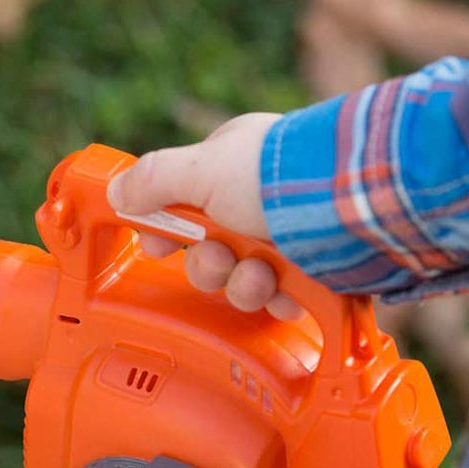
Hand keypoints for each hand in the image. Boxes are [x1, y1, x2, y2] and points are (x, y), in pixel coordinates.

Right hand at [106, 113, 301, 318]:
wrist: (352, 206)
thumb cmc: (275, 178)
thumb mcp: (199, 169)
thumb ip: (151, 180)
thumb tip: (116, 192)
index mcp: (230, 168)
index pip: (182, 204)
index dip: (166, 230)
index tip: (158, 246)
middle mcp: (258, 202)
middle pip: (209, 250)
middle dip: (209, 264)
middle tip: (222, 258)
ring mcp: (287, 236)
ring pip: (242, 278)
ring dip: (244, 284)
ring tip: (262, 276)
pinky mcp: (316, 269)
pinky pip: (281, 297)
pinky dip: (280, 299)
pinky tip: (285, 291)